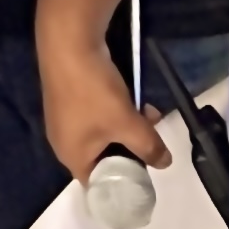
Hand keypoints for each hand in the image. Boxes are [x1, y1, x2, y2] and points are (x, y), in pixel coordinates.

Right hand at [37, 32, 167, 187]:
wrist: (68, 45)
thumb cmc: (94, 93)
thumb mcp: (128, 123)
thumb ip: (149, 147)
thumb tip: (165, 164)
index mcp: (71, 156)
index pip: (99, 183)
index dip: (124, 183)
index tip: (148, 175)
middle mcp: (63, 143)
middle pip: (102, 159)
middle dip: (131, 150)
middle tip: (153, 143)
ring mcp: (64, 120)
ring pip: (103, 135)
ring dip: (128, 129)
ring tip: (150, 116)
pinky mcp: (68, 101)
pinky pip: (96, 117)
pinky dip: (115, 114)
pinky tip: (133, 100)